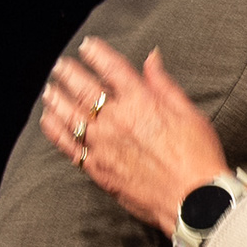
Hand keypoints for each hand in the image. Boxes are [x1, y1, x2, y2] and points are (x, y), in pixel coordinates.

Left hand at [48, 38, 230, 231]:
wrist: (193, 200)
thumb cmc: (198, 157)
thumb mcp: (188, 112)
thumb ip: (163, 84)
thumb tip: (151, 58)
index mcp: (141, 101)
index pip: (111, 68)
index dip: (96, 53)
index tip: (87, 46)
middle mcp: (117, 119)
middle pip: (84, 88)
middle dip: (69, 73)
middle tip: (61, 65)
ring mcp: (103, 144)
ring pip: (70, 114)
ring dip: (57, 98)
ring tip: (50, 89)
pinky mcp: (97, 168)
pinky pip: (68, 145)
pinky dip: (54, 130)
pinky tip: (48, 120)